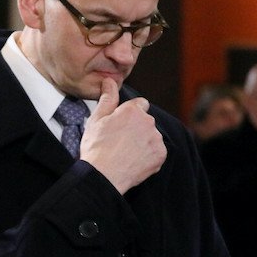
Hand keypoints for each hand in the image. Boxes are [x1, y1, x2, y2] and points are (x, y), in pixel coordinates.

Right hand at [78, 78, 165, 193]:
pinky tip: (133, 161)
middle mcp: (148, 122)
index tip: (119, 125)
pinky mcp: (161, 155)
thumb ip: (107, 98)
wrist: (102, 176)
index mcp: (133, 110)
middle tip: (119, 141)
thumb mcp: (96, 120)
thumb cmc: (95, 147)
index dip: (129, 114)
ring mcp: (156, 139)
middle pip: (146, 121)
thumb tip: (110, 80)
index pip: (140, 104)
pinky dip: (148, 156)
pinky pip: (156, 152)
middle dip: (136, 128)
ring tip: (125, 153)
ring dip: (143, 141)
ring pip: (151, 136)